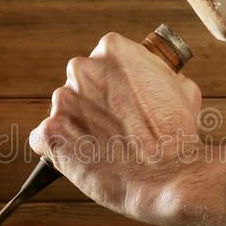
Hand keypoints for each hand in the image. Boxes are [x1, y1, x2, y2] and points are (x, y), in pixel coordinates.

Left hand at [28, 32, 225, 225]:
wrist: (170, 176)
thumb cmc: (179, 134)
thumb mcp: (180, 85)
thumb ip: (155, 74)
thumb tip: (150, 76)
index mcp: (112, 49)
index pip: (103, 62)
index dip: (116, 86)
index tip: (124, 104)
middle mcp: (82, 68)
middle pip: (81, 85)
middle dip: (95, 105)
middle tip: (117, 129)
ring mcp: (62, 101)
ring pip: (65, 112)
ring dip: (79, 127)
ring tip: (106, 149)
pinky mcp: (50, 134)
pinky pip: (45, 139)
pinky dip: (60, 150)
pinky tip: (83, 160)